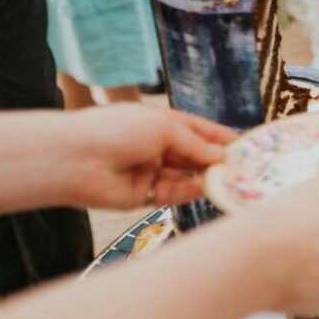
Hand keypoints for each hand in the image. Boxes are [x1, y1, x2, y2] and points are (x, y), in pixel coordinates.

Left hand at [67, 105, 235, 208]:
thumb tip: (222, 157)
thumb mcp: (164, 128)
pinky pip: (172, 193)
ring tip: (229, 179)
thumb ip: (195, 144)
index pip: (196, 130)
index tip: (244, 145)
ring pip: (186, 176)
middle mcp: (155, 147)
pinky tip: (206, 188)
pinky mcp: (143, 195)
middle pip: (193, 155)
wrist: (75, 159)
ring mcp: (150, 171)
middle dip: (216, 161)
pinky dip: (189, 191)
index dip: (220, 137)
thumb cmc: (116, 131)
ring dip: (206, 177)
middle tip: (243, 168)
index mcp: (159, 123)